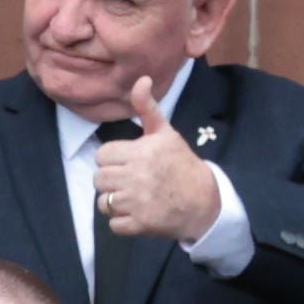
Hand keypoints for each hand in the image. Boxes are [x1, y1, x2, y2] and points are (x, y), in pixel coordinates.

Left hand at [95, 108, 225, 248]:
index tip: (128, 162)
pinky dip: (122, 222)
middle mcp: (136, 176)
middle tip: (129, 181)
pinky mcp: (139, 224)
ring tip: (132, 197)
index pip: (102, 156)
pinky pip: (113, 224)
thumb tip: (141, 79)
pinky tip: (137, 213)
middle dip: (111, 181)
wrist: (205, 201)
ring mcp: (137, 202)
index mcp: (141, 152)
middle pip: (99, 179)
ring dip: (114, 202)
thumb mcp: (166, 133)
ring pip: (103, 203)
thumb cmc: (181, 164)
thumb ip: (147, 108)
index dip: (113, 159)